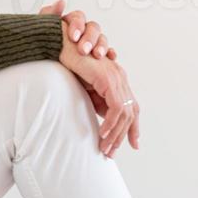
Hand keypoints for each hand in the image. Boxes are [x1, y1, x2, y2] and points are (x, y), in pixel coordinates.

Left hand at [39, 0, 117, 60]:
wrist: (44, 71)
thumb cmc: (42, 47)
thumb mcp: (41, 31)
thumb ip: (48, 15)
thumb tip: (61, 2)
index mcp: (69, 23)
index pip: (78, 18)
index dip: (77, 25)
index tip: (73, 37)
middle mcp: (82, 32)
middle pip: (92, 27)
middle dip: (89, 38)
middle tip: (83, 50)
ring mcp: (91, 44)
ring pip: (102, 39)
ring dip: (101, 45)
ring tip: (97, 55)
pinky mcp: (97, 58)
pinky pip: (109, 52)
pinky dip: (110, 54)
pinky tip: (109, 58)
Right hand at [58, 20, 139, 157]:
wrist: (63, 45)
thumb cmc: (72, 63)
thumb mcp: (86, 88)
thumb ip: (97, 101)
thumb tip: (105, 120)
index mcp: (117, 81)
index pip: (132, 107)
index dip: (134, 127)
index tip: (133, 144)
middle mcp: (121, 78)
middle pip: (131, 112)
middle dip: (124, 135)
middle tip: (111, 152)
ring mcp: (117, 78)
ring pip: (124, 113)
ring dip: (115, 134)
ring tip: (105, 148)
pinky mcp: (108, 80)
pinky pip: (116, 107)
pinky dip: (110, 123)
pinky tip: (101, 134)